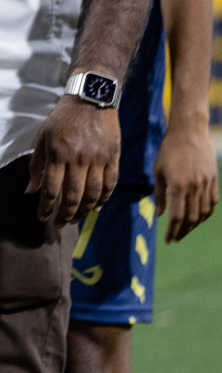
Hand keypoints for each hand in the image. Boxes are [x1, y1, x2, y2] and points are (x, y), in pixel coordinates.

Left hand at [27, 96, 120, 225]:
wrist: (91, 98)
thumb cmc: (62, 119)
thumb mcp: (43, 138)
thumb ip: (36, 165)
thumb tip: (30, 191)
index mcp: (58, 154)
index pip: (51, 189)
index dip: (46, 207)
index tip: (42, 218)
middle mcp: (78, 158)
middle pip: (73, 196)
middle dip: (65, 214)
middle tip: (60, 224)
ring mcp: (99, 159)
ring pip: (93, 194)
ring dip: (85, 211)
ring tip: (76, 219)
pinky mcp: (113, 157)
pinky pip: (110, 184)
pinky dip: (104, 199)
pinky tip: (97, 207)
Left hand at [153, 118, 218, 242]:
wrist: (189, 132)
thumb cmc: (168, 150)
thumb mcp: (158, 171)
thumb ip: (159, 194)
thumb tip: (159, 215)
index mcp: (178, 186)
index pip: (177, 217)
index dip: (173, 231)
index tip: (169, 240)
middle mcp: (194, 187)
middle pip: (191, 218)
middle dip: (183, 231)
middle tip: (175, 238)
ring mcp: (206, 184)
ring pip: (203, 212)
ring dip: (195, 225)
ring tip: (185, 230)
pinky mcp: (214, 180)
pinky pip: (212, 202)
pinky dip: (206, 213)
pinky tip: (199, 218)